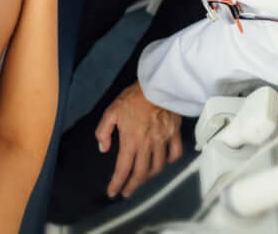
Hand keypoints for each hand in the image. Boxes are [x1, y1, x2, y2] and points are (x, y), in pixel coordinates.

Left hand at [96, 81, 182, 198]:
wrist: (158, 85)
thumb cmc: (133, 97)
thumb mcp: (111, 111)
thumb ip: (103, 131)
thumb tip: (103, 148)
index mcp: (130, 141)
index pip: (123, 169)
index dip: (117, 183)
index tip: (112, 192)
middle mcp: (147, 145)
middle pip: (141, 173)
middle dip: (132, 186)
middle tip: (127, 192)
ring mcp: (163, 141)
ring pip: (158, 167)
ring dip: (149, 176)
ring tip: (143, 178)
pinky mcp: (174, 134)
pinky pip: (174, 154)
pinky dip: (170, 161)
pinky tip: (164, 162)